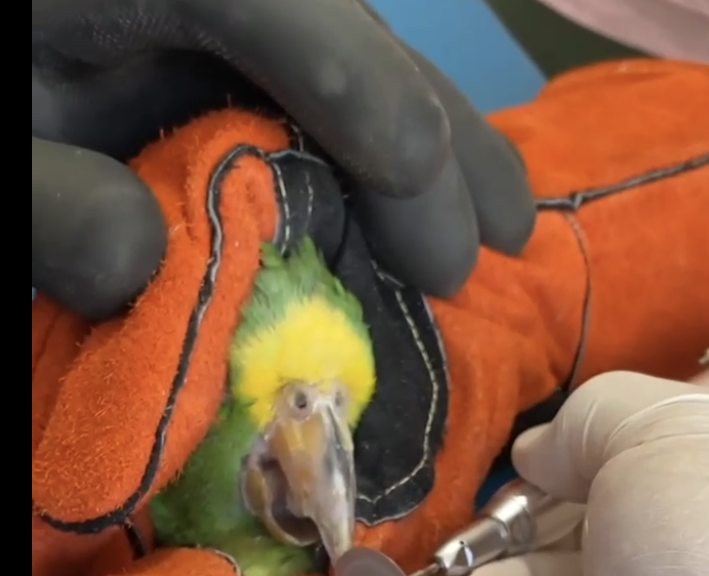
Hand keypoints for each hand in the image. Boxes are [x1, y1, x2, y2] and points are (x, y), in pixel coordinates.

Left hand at [32, 0, 534, 319]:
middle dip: (442, 141)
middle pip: (357, 35)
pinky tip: (413, 203)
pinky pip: (319, 83)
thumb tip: (144, 261)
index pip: (298, 22)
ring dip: (433, 145)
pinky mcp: (221, 44)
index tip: (438, 234)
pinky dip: (376, 146)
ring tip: (501, 224)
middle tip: (504, 240)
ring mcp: (229, 13)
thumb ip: (46, 207)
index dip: (383, 125)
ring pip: (358, 57)